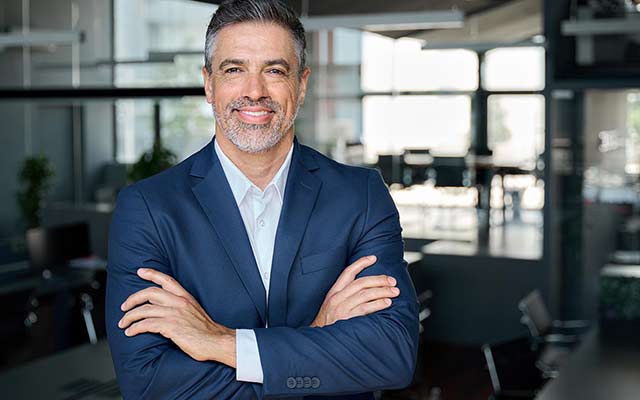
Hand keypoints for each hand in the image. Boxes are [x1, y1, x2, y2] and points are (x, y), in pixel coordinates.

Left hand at [118, 268, 235, 365]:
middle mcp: (179, 302)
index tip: (140, 271)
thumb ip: (179, 307)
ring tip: (123, 323)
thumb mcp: (194, 311)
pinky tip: (130, 332)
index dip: (152, 274)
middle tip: (124, 306)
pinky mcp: (171, 326)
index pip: (166, 280)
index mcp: (185, 297)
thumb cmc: (206, 331)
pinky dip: (135, 327)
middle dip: (133, 299)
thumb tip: (160, 308)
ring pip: (144, 310)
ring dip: (129, 317)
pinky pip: (146, 324)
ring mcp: (174, 313)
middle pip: (149, 293)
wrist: (217, 341)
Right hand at [310, 255, 399, 327]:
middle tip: (392, 281)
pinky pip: (365, 308)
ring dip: (382, 291)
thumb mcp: (331, 306)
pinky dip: (377, 304)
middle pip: (361, 282)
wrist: (320, 342)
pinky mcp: (346, 319)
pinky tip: (387, 303)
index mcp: (333, 293)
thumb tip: (366, 289)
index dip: (361, 263)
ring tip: (394, 292)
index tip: (373, 258)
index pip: (348, 273)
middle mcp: (337, 298)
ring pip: (365, 294)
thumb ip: (345, 296)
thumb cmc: (328, 324)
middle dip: (379, 280)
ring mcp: (341, 308)